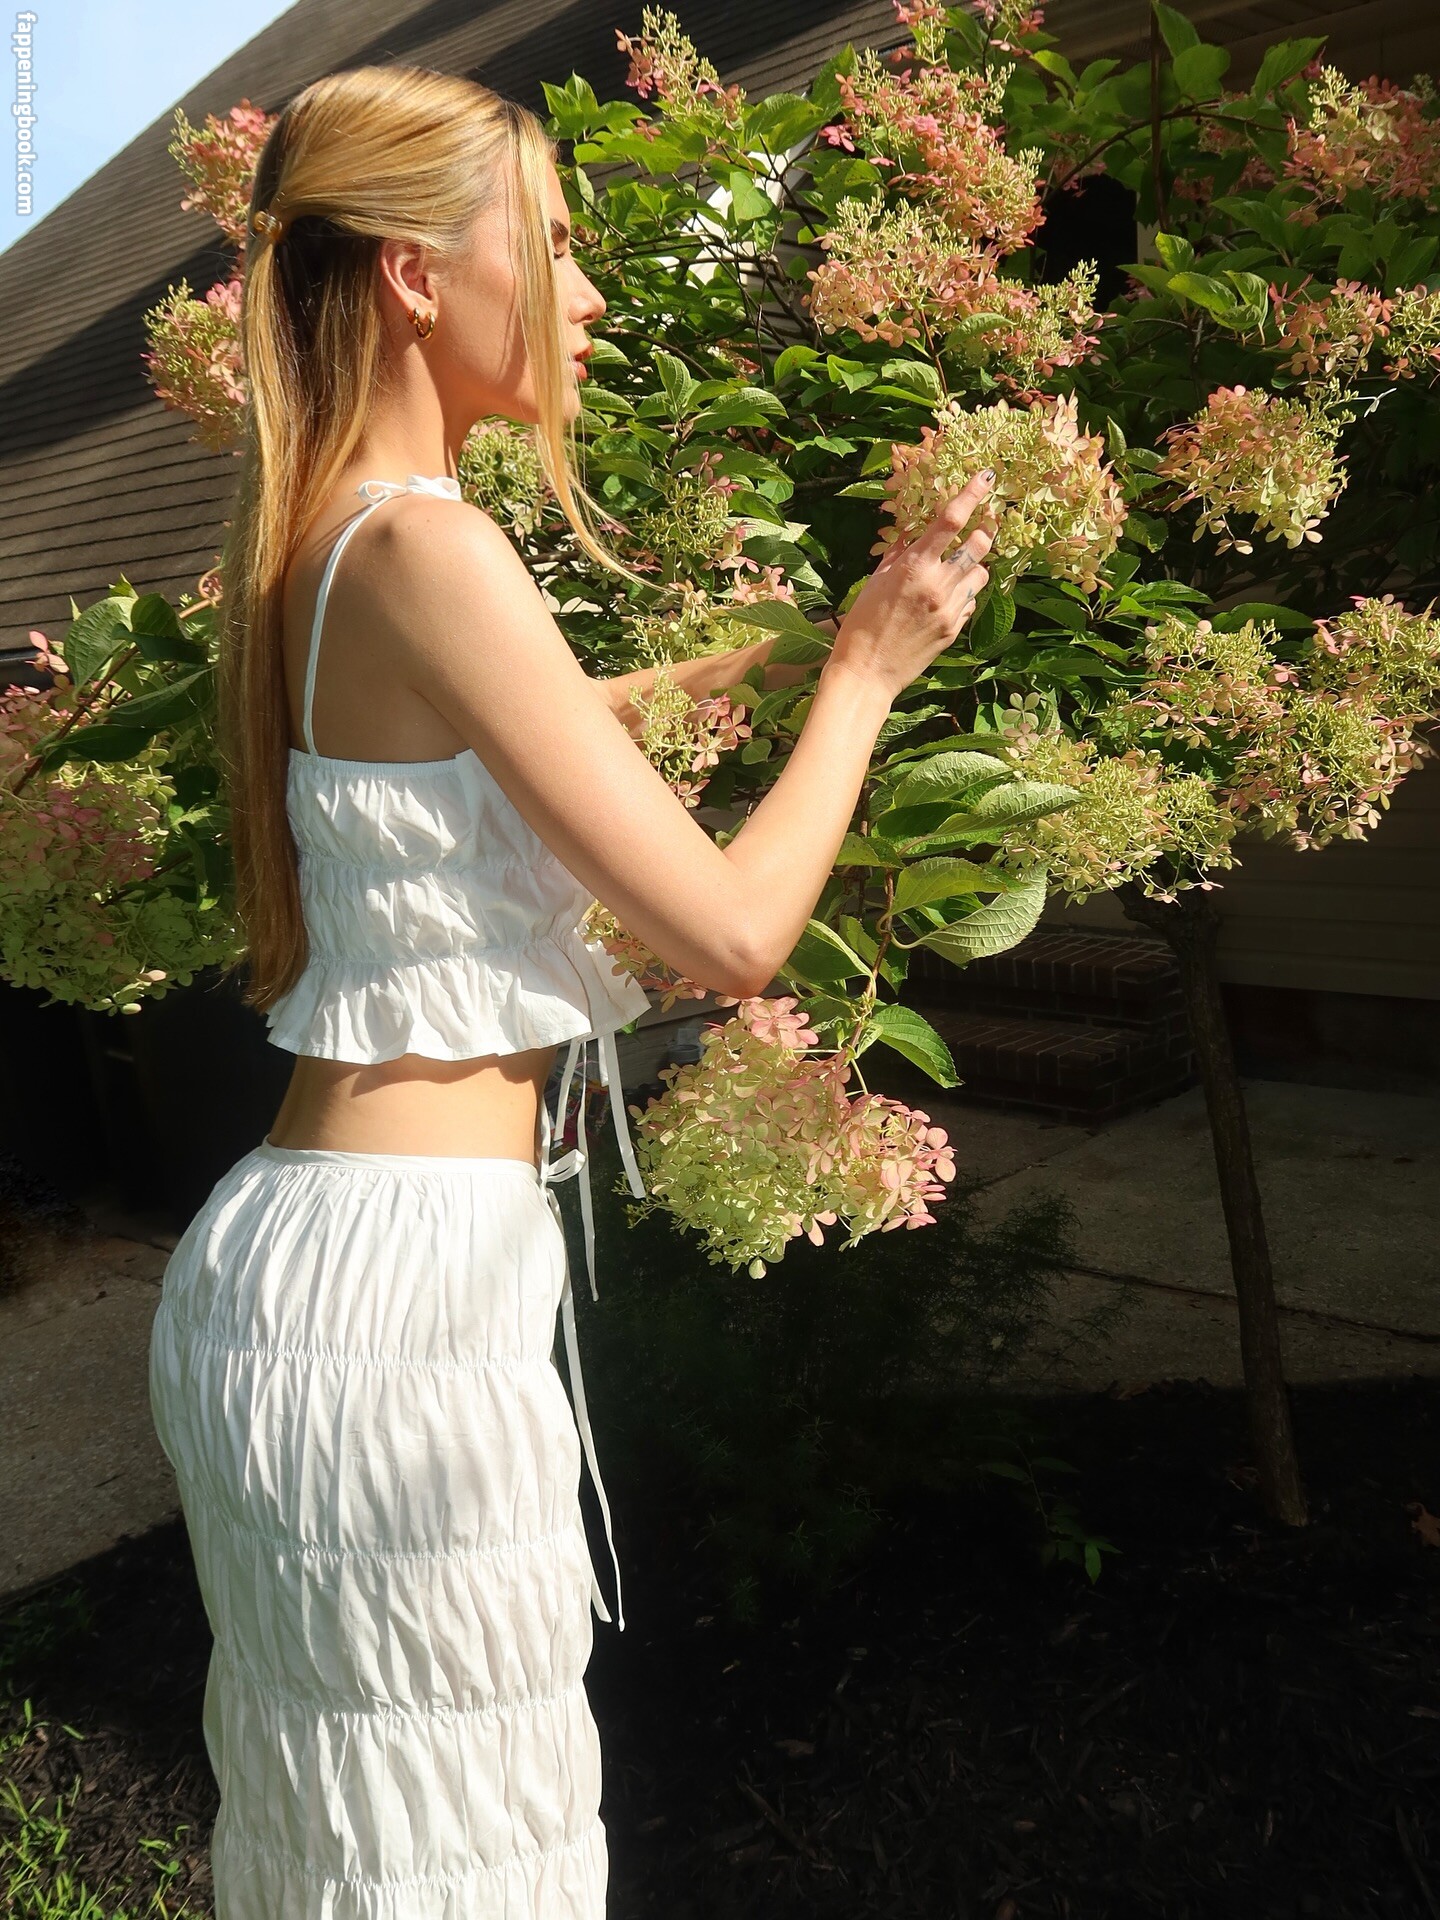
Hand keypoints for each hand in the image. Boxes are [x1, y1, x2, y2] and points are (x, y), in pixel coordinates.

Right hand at [827, 470, 996, 703]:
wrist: (867, 672)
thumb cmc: (862, 624)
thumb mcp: (876, 581)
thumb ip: (900, 553)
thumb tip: (916, 533)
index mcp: (914, 567)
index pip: (951, 521)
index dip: (972, 494)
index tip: (986, 477)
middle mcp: (937, 585)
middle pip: (981, 545)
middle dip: (987, 529)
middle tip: (987, 523)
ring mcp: (950, 609)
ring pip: (982, 574)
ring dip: (975, 566)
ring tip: (957, 570)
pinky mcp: (955, 629)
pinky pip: (971, 601)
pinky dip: (964, 594)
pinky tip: (945, 600)